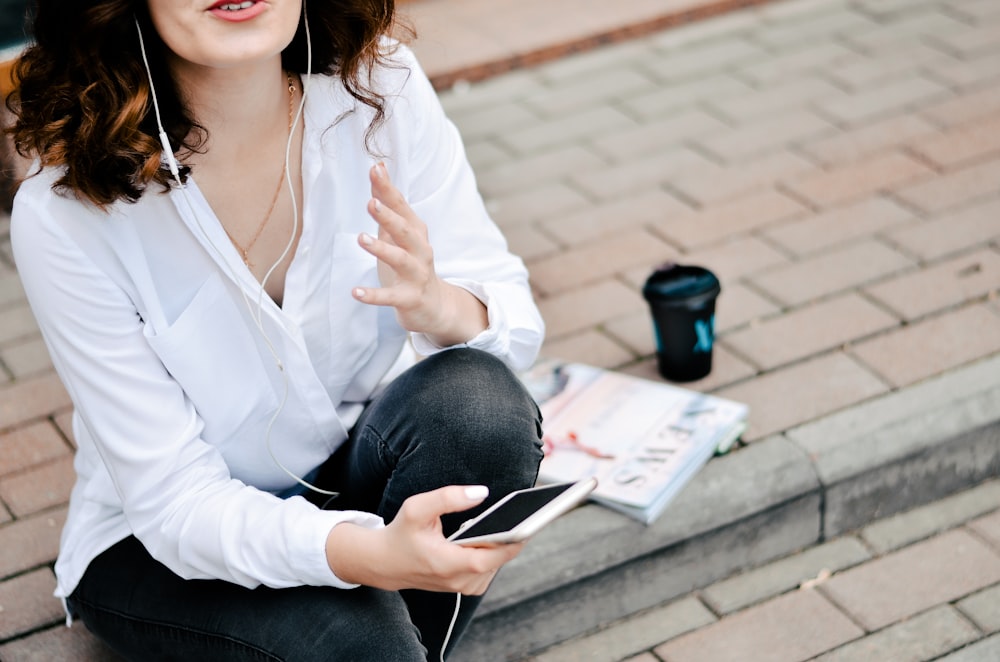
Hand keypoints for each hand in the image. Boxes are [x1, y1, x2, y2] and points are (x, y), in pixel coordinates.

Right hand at [326, 485, 522, 594]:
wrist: (386, 563)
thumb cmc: (401, 533)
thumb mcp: (417, 508)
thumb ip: (448, 498)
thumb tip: (482, 493)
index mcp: (448, 564)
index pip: (492, 556)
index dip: (514, 540)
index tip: (531, 521)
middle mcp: (460, 581)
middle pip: (501, 558)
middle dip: (514, 535)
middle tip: (527, 510)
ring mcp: (465, 587)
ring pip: (498, 562)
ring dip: (505, 542)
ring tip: (512, 519)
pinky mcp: (468, 586)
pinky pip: (492, 566)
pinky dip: (495, 550)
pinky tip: (494, 532)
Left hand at [353, 163, 487, 345]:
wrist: (434, 306)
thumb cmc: (411, 265)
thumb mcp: (398, 234)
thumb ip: (388, 204)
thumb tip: (378, 168)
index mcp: (415, 232)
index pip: (401, 207)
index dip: (388, 190)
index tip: (375, 170)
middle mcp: (420, 250)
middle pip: (404, 230)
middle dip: (389, 216)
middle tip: (370, 203)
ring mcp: (417, 275)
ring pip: (400, 259)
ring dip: (381, 249)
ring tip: (360, 238)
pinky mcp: (410, 298)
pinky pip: (390, 297)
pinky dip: (374, 295)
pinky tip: (355, 292)